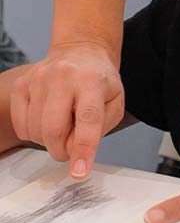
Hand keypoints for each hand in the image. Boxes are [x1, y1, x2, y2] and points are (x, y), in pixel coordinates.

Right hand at [10, 42, 123, 178]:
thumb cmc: (100, 81)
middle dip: (62, 150)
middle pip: (54, 130)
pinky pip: (21, 126)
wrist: (81, 51)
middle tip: (71, 147)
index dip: (83, 148)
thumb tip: (74, 151)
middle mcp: (63, 76)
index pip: (88, 118)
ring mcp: (38, 78)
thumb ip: (99, 129)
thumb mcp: (115, 103)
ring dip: (49, 141)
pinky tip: (46, 118)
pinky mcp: (22, 84)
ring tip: (62, 124)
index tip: (79, 172)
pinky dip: (34, 132)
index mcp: (92, 81)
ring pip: (36, 131)